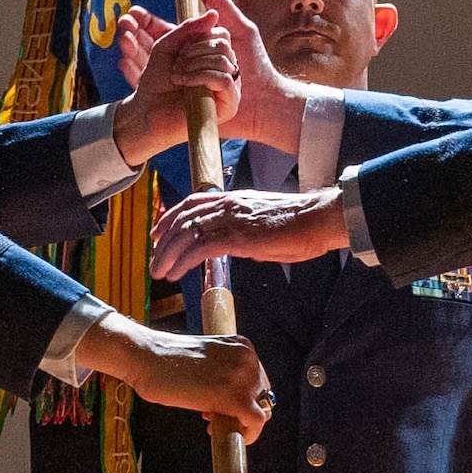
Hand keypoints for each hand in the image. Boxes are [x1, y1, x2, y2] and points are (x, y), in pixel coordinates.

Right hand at [73, 311, 271, 442]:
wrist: (145, 356)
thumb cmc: (164, 360)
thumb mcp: (203, 360)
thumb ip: (221, 374)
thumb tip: (229, 400)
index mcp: (241, 346)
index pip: (257, 379)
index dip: (242, 397)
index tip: (220, 406)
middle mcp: (248, 358)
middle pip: (262, 395)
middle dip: (241, 410)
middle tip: (213, 416)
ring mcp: (243, 376)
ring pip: (262, 410)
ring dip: (240, 422)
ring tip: (211, 422)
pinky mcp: (234, 396)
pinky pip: (256, 421)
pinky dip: (248, 434)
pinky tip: (224, 433)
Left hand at [111, 7, 238, 165]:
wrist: (147, 111)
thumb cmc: (156, 82)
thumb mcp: (168, 46)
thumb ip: (189, 29)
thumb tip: (214, 14)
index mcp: (210, 55)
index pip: (219, 33)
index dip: (197, 35)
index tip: (178, 48)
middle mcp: (223, 69)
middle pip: (223, 44)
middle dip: (194, 50)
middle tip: (176, 64)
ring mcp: (227, 88)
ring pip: (224, 60)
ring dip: (195, 64)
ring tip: (177, 76)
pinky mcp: (228, 105)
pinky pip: (225, 79)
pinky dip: (203, 77)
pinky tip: (185, 84)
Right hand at [119, 0, 312, 153]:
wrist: (263, 102)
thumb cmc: (254, 66)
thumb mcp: (240, 31)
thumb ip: (223, 7)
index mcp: (196, 47)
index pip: (165, 30)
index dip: (148, 22)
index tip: (133, 13)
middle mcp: (184, 63)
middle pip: (151, 44)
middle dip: (136, 33)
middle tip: (123, 23)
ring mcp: (178, 81)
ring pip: (146, 62)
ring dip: (132, 49)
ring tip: (123, 39)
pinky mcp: (176, 99)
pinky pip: (151, 87)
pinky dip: (134, 74)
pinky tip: (124, 62)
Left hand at [149, 187, 347, 280]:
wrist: (319, 219)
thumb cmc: (301, 225)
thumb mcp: (265, 226)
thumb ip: (246, 235)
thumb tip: (238, 249)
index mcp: (234, 199)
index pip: (193, 203)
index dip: (171, 216)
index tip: (158, 232)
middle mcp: (227, 205)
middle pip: (183, 217)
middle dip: (163, 239)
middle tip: (152, 257)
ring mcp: (230, 219)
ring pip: (186, 232)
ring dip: (167, 254)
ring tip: (158, 271)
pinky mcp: (236, 236)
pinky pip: (199, 247)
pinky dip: (183, 261)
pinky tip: (176, 273)